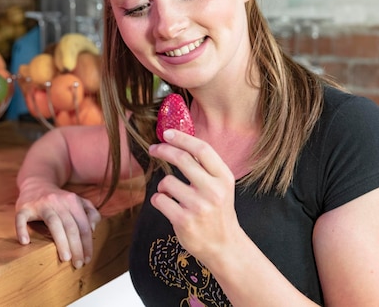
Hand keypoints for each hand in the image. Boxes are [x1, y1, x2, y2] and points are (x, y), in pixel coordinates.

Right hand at [15, 185, 100, 268]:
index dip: (87, 243)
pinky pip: (21, 218)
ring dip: (61, 242)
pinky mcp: (24, 207)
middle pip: (70, 226)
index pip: (83, 225)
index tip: (87, 259)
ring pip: (53, 223)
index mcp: (72, 201)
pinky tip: (25, 242)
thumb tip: (92, 228)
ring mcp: (40, 204)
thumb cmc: (59, 198)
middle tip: (78, 264)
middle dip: (76, 247)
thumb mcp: (78, 201)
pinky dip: (22, 229)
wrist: (36, 182)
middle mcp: (57, 201)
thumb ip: (90, 213)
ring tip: (65, 258)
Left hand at [148, 129, 239, 262]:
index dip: (182, 138)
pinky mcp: (184, 221)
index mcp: (224, 178)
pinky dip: (158, 200)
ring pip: (167, 182)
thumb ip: (206, 167)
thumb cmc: (218, 212)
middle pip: (182, 159)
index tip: (167, 133)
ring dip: (163, 186)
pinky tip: (168, 206)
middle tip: (154, 149)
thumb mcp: (221, 186)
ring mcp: (199, 206)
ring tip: (171, 195)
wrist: (225, 246)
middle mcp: (214, 190)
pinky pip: (159, 200)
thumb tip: (180, 141)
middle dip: (164, 150)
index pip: (202, 149)